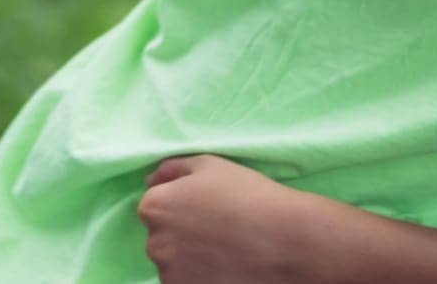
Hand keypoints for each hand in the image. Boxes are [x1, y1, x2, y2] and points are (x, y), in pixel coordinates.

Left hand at [137, 154, 308, 282]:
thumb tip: (150, 181)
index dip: (181, 205)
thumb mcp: (207, 164)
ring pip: (175, 263)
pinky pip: (188, 281)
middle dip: (183, 233)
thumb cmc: (246, 195)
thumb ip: (171, 169)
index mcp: (154, 208)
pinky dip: (202, 277)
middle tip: (218, 229)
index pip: (154, 207)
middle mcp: (155, 244)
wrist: (285, 241)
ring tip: (225, 249)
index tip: (207, 208)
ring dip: (191, 258)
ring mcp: (171, 275)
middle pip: (162, 237)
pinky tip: (226, 266)